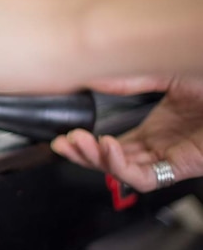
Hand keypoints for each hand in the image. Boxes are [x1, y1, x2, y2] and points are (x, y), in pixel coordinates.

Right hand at [51, 76, 202, 191]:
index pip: (114, 145)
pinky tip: (109, 146)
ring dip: (97, 161)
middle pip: (114, 162)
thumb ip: (127, 76)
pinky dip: (123, 167)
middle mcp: (163, 144)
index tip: (65, 135)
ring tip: (81, 143)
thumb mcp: (162, 71)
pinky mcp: (186, 165)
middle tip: (64, 143)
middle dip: (83, 155)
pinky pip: (148, 178)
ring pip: (126, 173)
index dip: (87, 144)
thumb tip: (91, 76)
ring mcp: (174, 156)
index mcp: (158, 127)